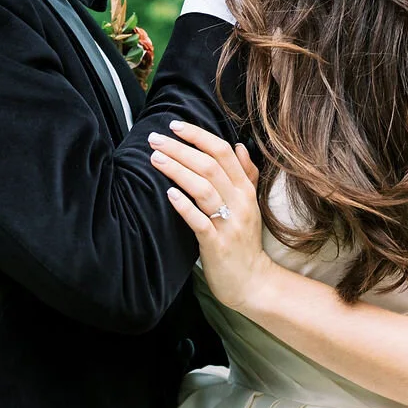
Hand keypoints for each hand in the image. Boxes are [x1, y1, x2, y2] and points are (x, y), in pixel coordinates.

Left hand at [148, 121, 275, 313]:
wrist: (252, 281)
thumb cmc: (244, 242)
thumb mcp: (250, 205)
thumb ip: (246, 175)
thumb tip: (239, 145)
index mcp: (245, 190)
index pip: (223, 152)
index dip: (198, 135)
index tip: (174, 126)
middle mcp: (239, 203)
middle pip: (210, 166)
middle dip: (180, 149)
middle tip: (155, 139)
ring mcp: (229, 224)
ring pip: (204, 189)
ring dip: (178, 171)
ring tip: (155, 159)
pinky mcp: (217, 244)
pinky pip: (200, 221)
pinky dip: (184, 206)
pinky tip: (169, 194)